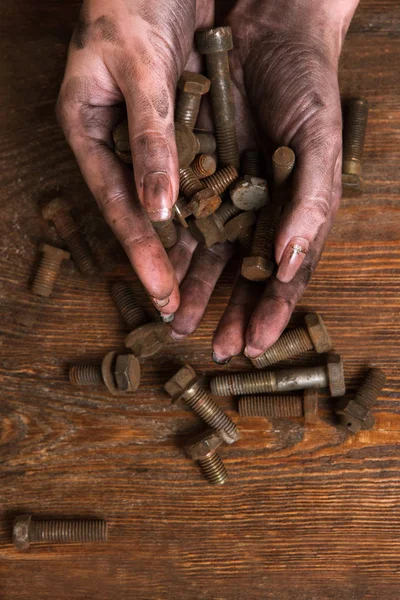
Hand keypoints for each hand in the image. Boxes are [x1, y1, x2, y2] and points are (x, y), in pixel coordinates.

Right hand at [57, 0, 212, 313]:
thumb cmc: (131, 0)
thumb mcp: (137, 67)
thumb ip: (149, 138)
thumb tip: (157, 209)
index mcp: (89, 130)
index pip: (117, 202)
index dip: (138, 249)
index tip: (158, 291)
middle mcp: (118, 144)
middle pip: (142, 214)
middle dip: (162, 262)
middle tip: (178, 311)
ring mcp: (151, 140)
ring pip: (171, 202)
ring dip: (187, 246)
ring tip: (200, 291)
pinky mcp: (181, 130)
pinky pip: (196, 174)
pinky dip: (208, 206)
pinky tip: (224, 237)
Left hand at [170, 0, 358, 359]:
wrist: (270, 33)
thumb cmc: (308, 87)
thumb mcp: (318, 145)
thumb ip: (309, 204)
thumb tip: (288, 263)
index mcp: (302, 213)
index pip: (289, 275)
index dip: (273, 313)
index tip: (253, 347)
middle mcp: (266, 212)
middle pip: (248, 276)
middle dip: (233, 314)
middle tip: (216, 349)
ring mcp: (233, 197)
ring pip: (214, 255)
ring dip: (198, 290)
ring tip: (180, 323)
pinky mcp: (203, 176)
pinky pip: (188, 218)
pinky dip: (177, 247)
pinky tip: (164, 272)